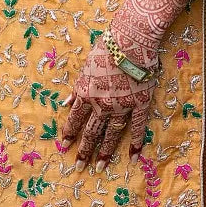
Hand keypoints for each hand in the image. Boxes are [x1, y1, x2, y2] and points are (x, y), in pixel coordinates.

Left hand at [61, 40, 156, 170]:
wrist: (131, 39)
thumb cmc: (106, 47)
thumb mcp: (85, 67)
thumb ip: (76, 87)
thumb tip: (64, 103)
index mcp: (86, 93)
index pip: (74, 119)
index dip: (69, 134)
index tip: (64, 147)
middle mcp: (102, 103)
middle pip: (91, 132)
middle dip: (84, 151)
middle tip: (79, 167)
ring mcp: (122, 105)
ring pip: (112, 133)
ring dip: (105, 152)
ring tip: (101, 168)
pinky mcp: (141, 102)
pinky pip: (138, 126)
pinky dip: (136, 142)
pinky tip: (133, 156)